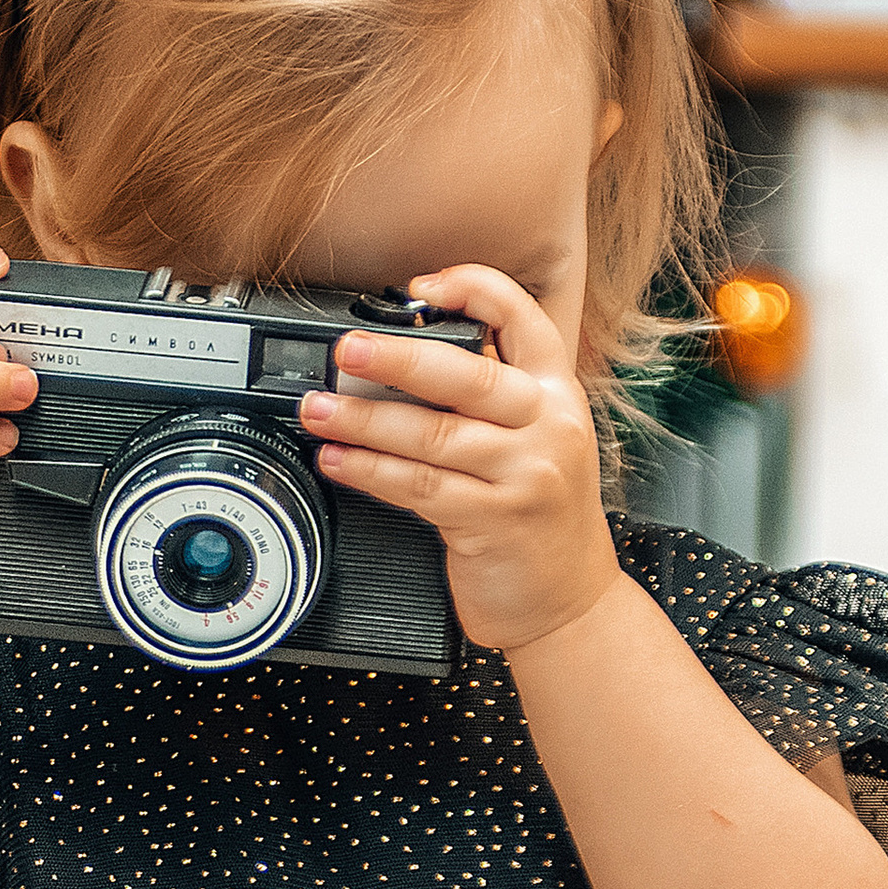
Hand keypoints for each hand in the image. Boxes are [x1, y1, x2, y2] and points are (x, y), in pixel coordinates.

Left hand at [300, 264, 617, 653]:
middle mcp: (549, 427)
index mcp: (557, 394)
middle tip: (346, 351)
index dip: (474, 290)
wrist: (568, 602)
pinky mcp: (495, 522)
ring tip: (318, 410)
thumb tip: (400, 357)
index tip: (422, 286)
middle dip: (399, 359)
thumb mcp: (536, 441)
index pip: (525, 320)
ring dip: (365, 420)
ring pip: (435, 435)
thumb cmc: (539, 517)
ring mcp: (526, 476)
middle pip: (471, 376)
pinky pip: (422, 487)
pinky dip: (373, 471)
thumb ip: (491, 398)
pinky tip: (340, 460)